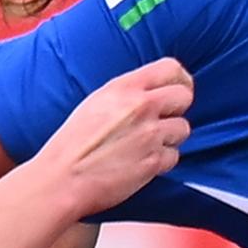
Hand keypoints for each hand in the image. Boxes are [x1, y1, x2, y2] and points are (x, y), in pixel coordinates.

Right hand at [34, 59, 190, 217]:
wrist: (62, 178)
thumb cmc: (72, 144)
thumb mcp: (97, 102)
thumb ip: (127, 93)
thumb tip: (151, 92)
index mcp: (124, 87)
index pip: (170, 68)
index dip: (179, 80)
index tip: (177, 90)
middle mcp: (141, 106)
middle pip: (184, 96)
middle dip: (177, 109)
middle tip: (164, 120)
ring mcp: (150, 134)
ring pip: (183, 128)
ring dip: (169, 138)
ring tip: (146, 145)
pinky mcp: (153, 161)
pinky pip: (174, 156)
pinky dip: (162, 161)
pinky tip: (141, 162)